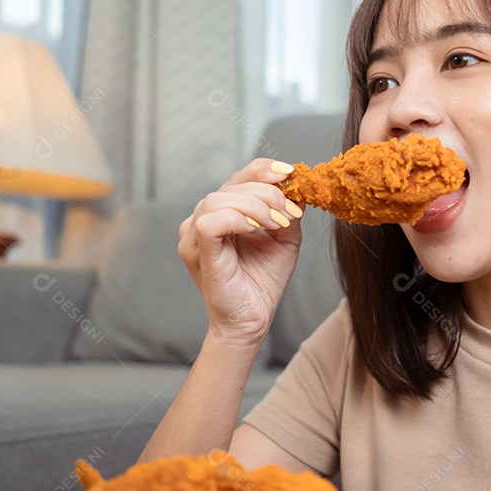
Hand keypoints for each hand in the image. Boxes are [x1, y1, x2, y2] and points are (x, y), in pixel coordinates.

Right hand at [178, 159, 303, 349]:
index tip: (290, 174)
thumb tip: (296, 185)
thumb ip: (288, 210)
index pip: (237, 178)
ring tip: (277, 224)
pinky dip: (237, 218)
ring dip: (255, 205)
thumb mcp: (284, 238)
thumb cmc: (263, 283)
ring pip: (218, 199)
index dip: (262, 170)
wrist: (252, 321)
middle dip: (267, 193)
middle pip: (230, 185)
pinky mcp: (196, 252)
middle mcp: (201, 221)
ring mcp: (193, 237)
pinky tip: (257, 229)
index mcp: (221, 214)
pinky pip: (210, 221)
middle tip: (289, 213)